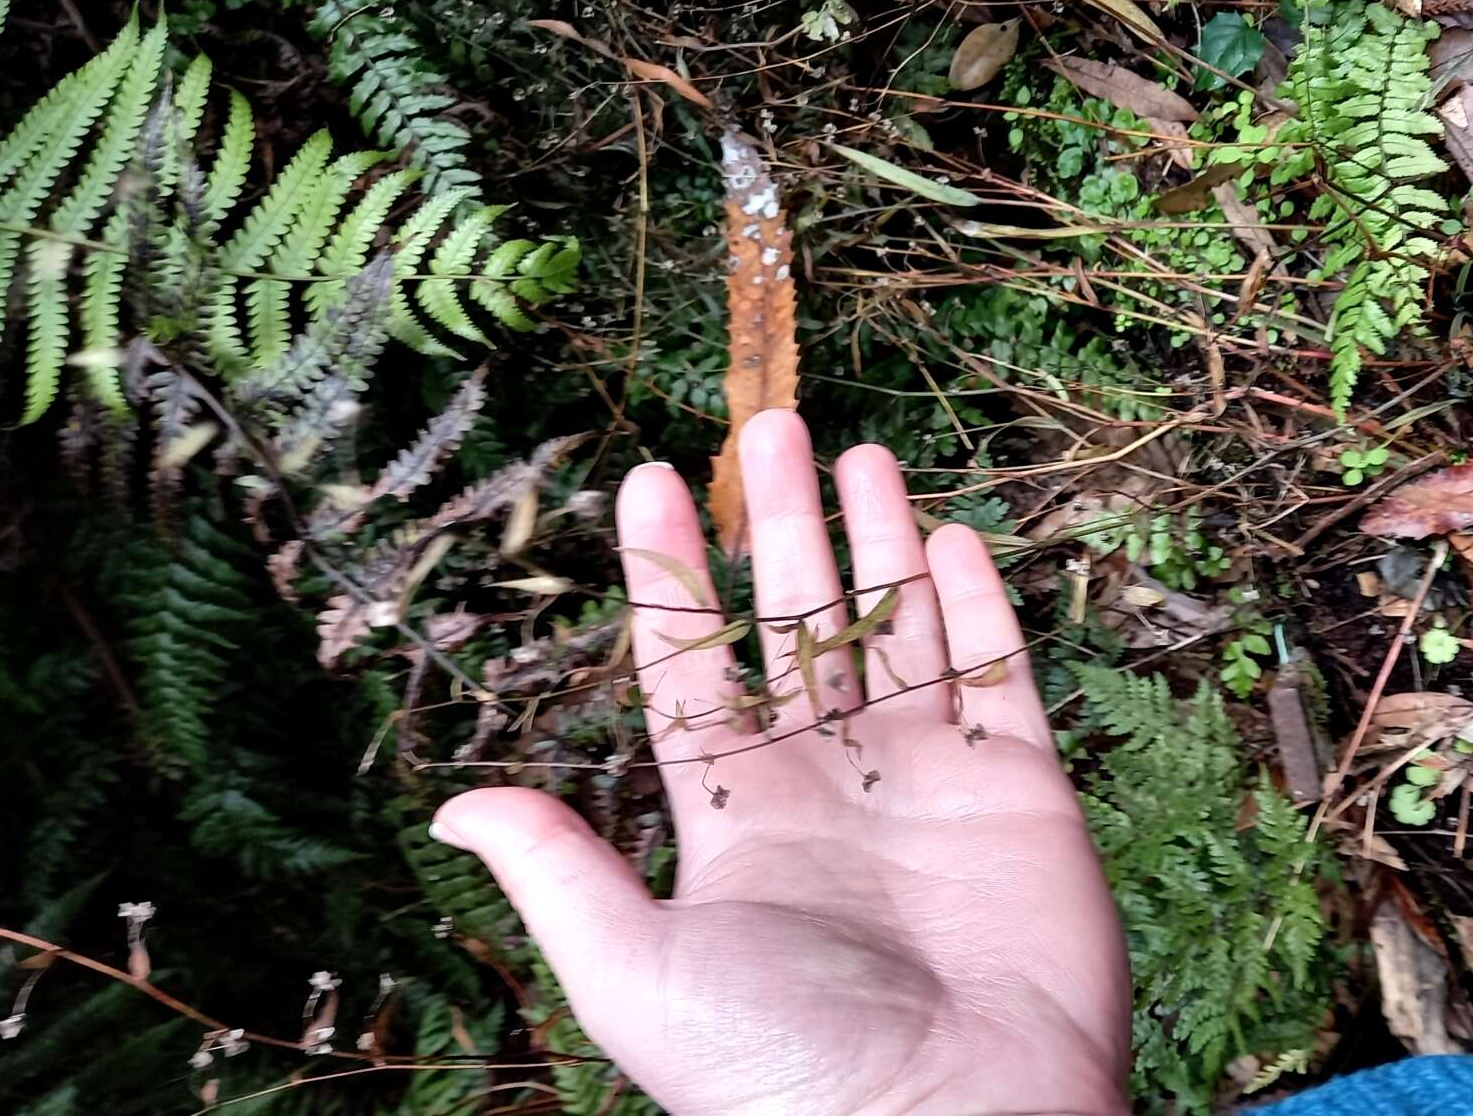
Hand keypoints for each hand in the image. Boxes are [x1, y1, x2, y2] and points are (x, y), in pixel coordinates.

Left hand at [433, 410, 1130, 1115]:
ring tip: (861, 454)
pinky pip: (997, 676)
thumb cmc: (783, 1070)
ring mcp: (929, 782)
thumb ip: (560, 872)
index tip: (648, 479)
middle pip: (799, 622)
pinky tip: (954, 538)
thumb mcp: (635, 974)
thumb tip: (449, 805)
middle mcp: (831, 783)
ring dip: (879, 540)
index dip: (667, 573)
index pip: (691, 666)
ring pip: (899, 628)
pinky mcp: (1022, 792)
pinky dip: (979, 606)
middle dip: (782, 522)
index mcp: (735, 817)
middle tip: (773, 421)